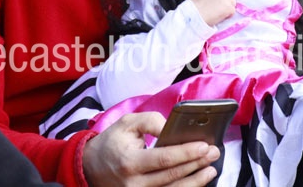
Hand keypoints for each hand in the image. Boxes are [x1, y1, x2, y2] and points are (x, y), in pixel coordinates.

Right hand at [83, 112, 220, 186]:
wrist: (89, 167)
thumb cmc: (111, 142)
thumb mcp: (127, 123)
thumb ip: (150, 121)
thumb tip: (171, 128)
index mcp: (129, 161)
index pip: (163, 158)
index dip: (186, 153)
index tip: (204, 146)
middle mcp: (134, 183)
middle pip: (172, 176)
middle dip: (196, 164)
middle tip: (214, 153)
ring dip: (195, 181)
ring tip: (210, 170)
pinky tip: (196, 181)